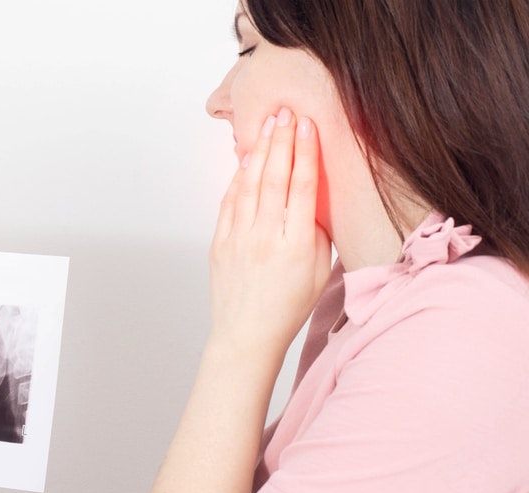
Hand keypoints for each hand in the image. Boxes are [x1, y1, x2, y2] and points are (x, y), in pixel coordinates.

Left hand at [209, 107, 330, 355]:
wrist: (246, 335)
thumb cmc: (287, 307)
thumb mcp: (319, 271)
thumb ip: (318, 232)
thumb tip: (314, 197)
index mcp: (296, 244)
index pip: (303, 187)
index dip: (305, 152)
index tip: (307, 125)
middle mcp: (265, 237)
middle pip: (275, 177)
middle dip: (281, 140)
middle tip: (286, 111)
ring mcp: (239, 239)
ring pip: (250, 184)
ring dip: (260, 151)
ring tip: (269, 124)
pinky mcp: (219, 243)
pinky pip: (230, 202)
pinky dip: (238, 177)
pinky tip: (246, 158)